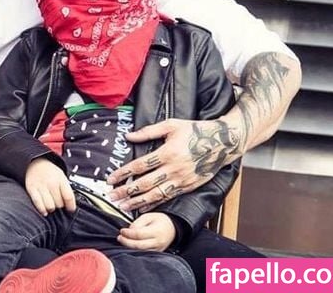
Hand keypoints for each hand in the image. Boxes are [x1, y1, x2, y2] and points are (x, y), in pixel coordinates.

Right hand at [24, 158, 75, 215]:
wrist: (36, 162)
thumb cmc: (50, 172)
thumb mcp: (62, 177)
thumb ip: (66, 190)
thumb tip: (69, 205)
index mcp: (61, 180)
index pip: (69, 197)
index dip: (71, 206)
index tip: (70, 209)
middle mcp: (51, 183)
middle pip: (59, 203)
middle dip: (60, 206)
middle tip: (58, 203)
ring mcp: (41, 187)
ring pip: (50, 206)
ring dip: (51, 209)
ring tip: (51, 206)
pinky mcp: (31, 189)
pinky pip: (38, 204)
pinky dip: (42, 210)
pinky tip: (44, 210)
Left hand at [107, 118, 239, 211]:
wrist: (222, 142)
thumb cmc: (195, 130)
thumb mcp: (171, 125)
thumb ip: (148, 131)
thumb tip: (128, 136)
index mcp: (168, 152)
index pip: (140, 165)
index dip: (124, 173)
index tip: (110, 178)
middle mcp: (174, 169)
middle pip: (145, 183)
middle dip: (127, 191)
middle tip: (111, 196)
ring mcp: (182, 179)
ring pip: (156, 194)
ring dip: (138, 202)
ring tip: (123, 206)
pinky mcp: (188, 186)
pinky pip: (168, 197)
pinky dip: (155, 204)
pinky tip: (143, 208)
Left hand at [117, 212, 175, 251]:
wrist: (172, 228)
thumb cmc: (161, 221)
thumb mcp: (149, 216)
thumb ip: (138, 223)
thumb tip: (128, 230)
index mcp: (156, 231)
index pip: (139, 234)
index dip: (128, 233)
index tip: (122, 231)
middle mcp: (157, 242)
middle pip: (138, 246)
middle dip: (126, 242)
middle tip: (120, 237)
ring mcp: (157, 250)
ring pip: (141, 251)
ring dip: (129, 247)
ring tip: (123, 241)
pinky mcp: (156, 253)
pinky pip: (144, 254)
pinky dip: (135, 250)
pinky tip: (130, 246)